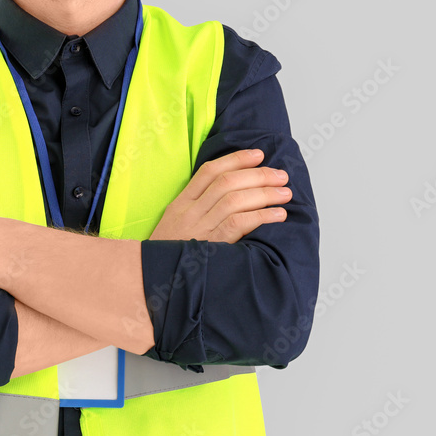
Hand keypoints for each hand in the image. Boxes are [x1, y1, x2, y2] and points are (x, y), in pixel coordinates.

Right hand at [149, 149, 290, 242]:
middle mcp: (189, 213)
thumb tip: (231, 195)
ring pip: (234, 200)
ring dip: (265, 194)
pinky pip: (238, 224)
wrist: (150, 280)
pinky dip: (261, 216)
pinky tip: (278, 215)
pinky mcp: (210, 247)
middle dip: (257, 175)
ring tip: (284, 194)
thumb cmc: (169, 256)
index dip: (235, 159)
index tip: (258, 155)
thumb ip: (197, 210)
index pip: (209, 171)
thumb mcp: (175, 227)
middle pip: (226, 183)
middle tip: (280, 175)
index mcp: (180, 204)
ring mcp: (199, 229)